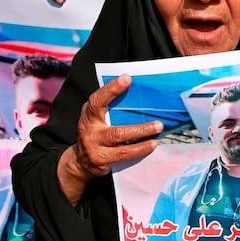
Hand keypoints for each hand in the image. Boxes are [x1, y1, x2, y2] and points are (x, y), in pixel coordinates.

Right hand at [57, 74, 162, 205]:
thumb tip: (135, 92)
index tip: (127, 79)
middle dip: (139, 127)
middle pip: (115, 129)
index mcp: (89, 115)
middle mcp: (90, 130)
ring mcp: (95, 147)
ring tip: (157, 131)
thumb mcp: (96, 117)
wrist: (80, 161)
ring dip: (142, 136)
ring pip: (120, 141)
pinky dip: (139, 149)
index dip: (111, 89)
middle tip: (159, 123)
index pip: (98, 100)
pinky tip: (151, 144)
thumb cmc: (95, 133)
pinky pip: (123, 154)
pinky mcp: (101, 160)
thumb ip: (109, 106)